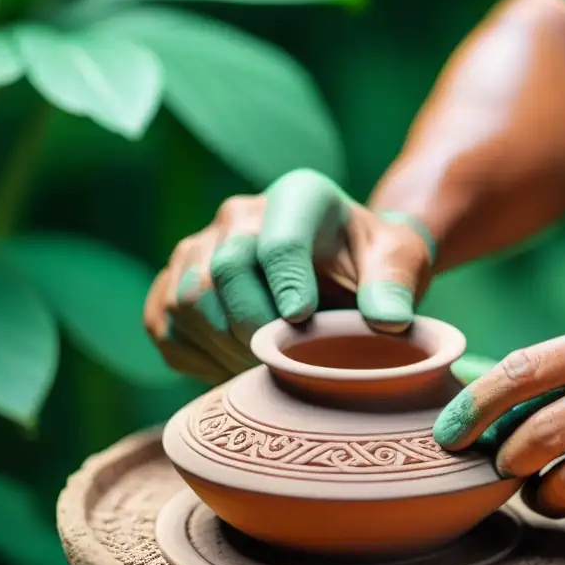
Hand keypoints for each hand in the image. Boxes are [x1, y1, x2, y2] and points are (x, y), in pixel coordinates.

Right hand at [144, 169, 434, 383]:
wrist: (341, 269)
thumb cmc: (372, 263)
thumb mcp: (399, 262)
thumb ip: (394, 286)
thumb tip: (388, 322)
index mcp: (297, 197)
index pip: (278, 240)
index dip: (287, 285)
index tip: (301, 322)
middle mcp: (239, 215)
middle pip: (221, 273)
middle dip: (254, 329)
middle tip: (287, 364)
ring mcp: (199, 246)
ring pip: (186, 302)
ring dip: (224, 348)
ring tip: (265, 367)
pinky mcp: (173, 282)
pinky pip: (165, 325)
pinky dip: (197, 358)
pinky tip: (234, 365)